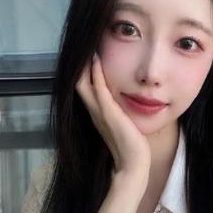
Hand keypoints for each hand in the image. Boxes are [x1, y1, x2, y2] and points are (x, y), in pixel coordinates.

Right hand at [75, 53, 150, 183]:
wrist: (133, 165)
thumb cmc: (131, 149)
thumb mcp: (124, 126)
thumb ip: (121, 115)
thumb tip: (126, 106)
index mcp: (98, 115)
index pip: (85, 90)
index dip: (83, 73)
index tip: (88, 55)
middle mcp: (94, 112)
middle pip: (79, 84)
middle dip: (80, 66)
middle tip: (84, 47)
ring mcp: (99, 113)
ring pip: (84, 84)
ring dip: (84, 65)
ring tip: (87, 47)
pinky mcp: (108, 113)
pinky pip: (98, 89)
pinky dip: (96, 74)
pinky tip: (96, 60)